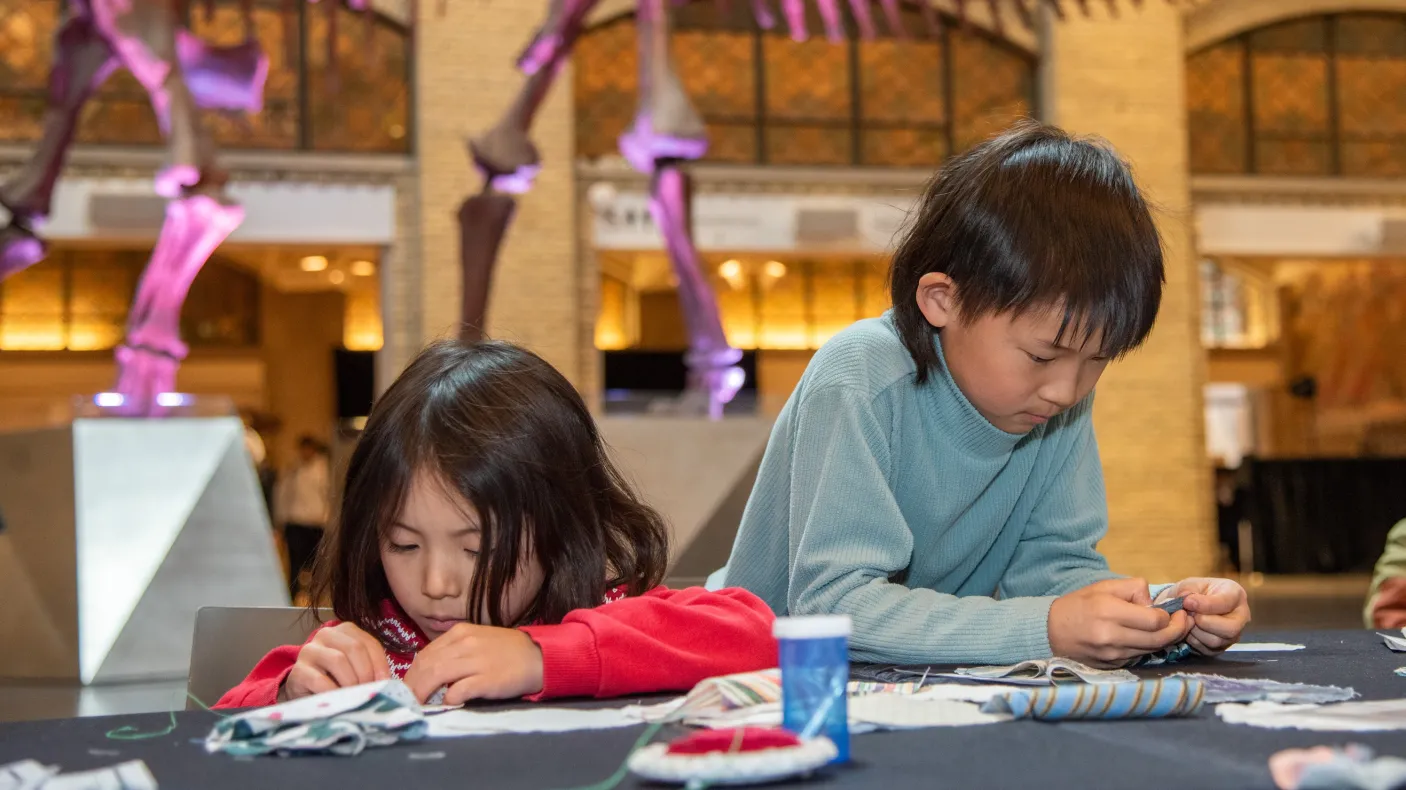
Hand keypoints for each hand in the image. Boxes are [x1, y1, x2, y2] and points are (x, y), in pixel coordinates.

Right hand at [281, 622, 390, 700]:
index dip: (380, 664)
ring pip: (338, 660)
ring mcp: (309, 651)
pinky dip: (334, 692)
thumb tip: (390, 683)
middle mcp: (326, 634)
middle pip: (355, 648)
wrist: (304, 690)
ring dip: (351, 682)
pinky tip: (338, 701)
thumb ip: (371, 667)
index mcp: (345, 630)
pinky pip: (320, 680)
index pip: (369, 643)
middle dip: (366, 673)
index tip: (385, 683)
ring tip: (354, 696)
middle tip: (368, 691)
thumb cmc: (336, 678)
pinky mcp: (298, 671)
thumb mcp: (356, 667)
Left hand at [402, 624, 544, 704]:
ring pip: (436, 676)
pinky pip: (457, 691)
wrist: (539, 657)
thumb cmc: (507, 652)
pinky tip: (446, 704)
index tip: (408, 687)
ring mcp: (475, 661)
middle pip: (426, 665)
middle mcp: (464, 643)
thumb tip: (429, 672)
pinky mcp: (486, 680)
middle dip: (413, 685)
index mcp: (460, 632)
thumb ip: (454, 652)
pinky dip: (447, 699)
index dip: (412, 673)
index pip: (425, 654)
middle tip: (408, 700)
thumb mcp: (477, 642)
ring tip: (420, 704)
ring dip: (423, 693)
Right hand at [1048, 577, 1192, 666]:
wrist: (1050, 631)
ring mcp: (1112, 654)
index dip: (1171, 616)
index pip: (1155, 620)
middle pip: (1159, 639)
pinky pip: (1139, 657)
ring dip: (1165, 640)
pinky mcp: (1112, 665)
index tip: (1176, 610)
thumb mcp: (1103, 586)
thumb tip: (1154, 603)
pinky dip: (1148, 647)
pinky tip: (1148, 638)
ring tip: (1169, 628)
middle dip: (1178, 630)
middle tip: (1184, 621)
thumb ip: (1133, 589)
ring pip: (1152, 650)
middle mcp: (1112, 636)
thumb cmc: (1078, 604)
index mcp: (1109, 612)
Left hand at [1157, 577, 1249, 654]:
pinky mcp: (1222, 648)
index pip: (1226, 602)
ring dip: (1196, 632)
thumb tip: (1187, 601)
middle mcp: (1241, 616)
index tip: (1187, 602)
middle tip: (1190, 614)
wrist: (1190, 606)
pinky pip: (1208, 650)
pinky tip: (1189, 629)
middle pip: (1230, 628)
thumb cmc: (1194, 592)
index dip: (1206, 604)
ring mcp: (1234, 635)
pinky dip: (1194, 641)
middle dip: (1204, 622)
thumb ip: (1188, 590)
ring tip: (1188, 620)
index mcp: (1235, 594)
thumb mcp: (1190, 584)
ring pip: (1217, 641)